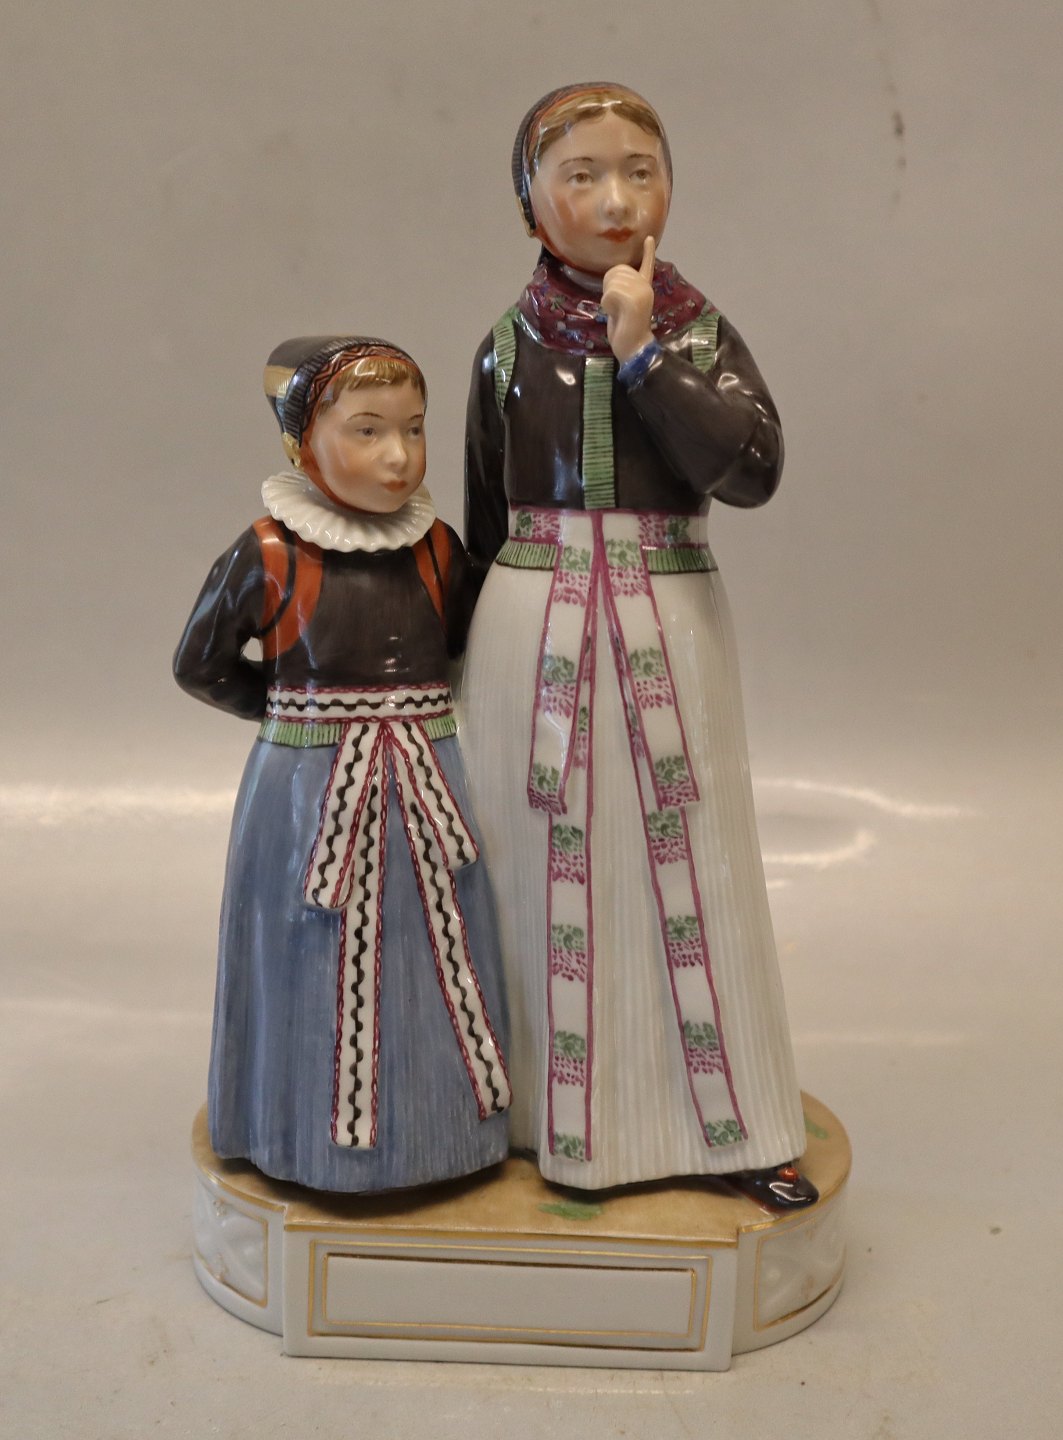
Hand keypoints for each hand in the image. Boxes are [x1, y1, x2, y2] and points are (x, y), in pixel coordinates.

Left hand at [601, 237, 655, 363]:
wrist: (634, 348)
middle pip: (617, 271)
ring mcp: (642, 292)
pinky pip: (610, 292)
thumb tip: (613, 280)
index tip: (649, 238)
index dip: (648, 252)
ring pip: (612, 281)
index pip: (647, 266)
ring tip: (617, 311)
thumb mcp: (623, 307)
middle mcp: (646, 287)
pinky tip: (616, 315)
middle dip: (609, 286)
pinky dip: (607, 304)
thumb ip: (622, 292)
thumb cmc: (625, 330)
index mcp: (645, 288)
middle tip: (615, 306)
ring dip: (608, 298)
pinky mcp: (634, 300)